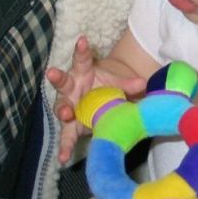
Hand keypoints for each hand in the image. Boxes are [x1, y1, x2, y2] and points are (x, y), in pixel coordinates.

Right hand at [45, 35, 144, 163]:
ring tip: (65, 115)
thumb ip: (129, 84)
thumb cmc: (107, 86)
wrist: (104, 101)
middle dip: (58, 77)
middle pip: (63, 81)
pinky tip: (62, 157)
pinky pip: (66, 136)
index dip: (81, 50)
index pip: (81, 58)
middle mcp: (72, 87)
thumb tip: (144, 83)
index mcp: (83, 71)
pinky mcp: (70, 125)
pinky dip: (65, 146)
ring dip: (62, 110)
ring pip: (62, 107)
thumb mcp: (118, 82)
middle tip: (53, 72)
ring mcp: (69, 106)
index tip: (82, 41)